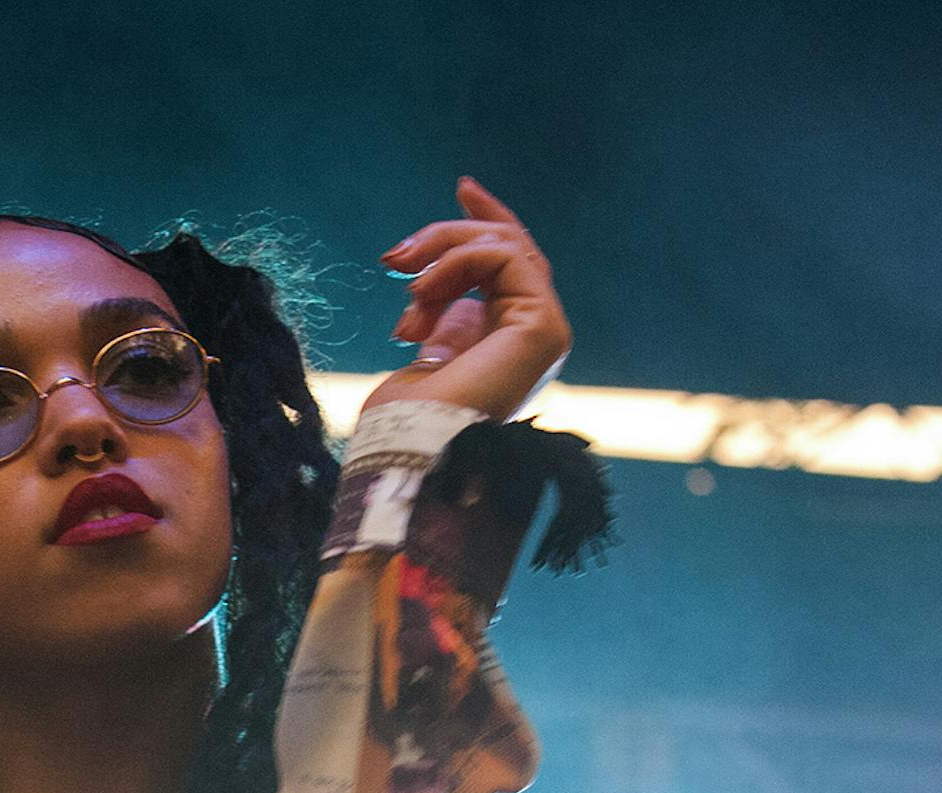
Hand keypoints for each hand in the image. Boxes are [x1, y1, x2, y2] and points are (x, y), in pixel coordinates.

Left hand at [361, 177, 570, 421]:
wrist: (407, 454)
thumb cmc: (402, 425)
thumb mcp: (422, 358)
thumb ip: (443, 323)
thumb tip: (434, 294)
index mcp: (509, 346)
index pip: (511, 268)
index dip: (489, 225)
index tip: (463, 188)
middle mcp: (534, 337)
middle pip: (509, 251)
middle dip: (450, 236)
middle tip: (395, 255)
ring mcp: (545, 332)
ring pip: (507, 247)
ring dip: (444, 249)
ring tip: (400, 275)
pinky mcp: (543, 326)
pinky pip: (505, 258)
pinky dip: (458, 261)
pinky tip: (423, 290)